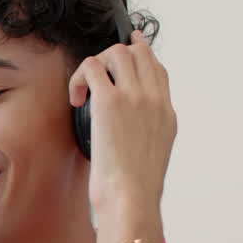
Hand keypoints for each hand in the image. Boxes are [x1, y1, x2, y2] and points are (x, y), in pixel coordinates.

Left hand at [69, 30, 176, 237]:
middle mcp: (154, 99)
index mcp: (166, 113)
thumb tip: (125, 131)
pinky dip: (79, 77)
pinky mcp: (110, 102)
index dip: (141, 52)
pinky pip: (93, 66)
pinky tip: (76, 98)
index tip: (131, 45)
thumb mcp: (151, 156)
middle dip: (112, 57)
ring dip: (95, 64)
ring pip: (116, 52)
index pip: (157, 68)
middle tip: (93, 76)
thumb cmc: (134, 187)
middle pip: (137, 53)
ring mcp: (135, 97)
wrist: (131, 197)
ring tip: (83, 91)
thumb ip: (144, 134)